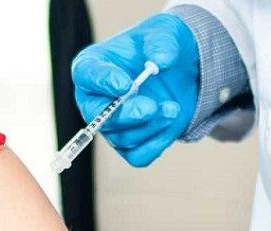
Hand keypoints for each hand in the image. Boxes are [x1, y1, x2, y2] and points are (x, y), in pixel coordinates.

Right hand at [72, 14, 199, 166]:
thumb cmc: (163, 47)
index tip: (125, 84)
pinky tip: (170, 124)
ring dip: (151, 126)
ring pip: (122, 138)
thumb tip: (159, 61)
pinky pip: (137, 156)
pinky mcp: (130, 144)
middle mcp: (95, 100)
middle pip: (97, 117)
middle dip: (124, 115)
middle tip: (150, 107)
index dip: (103, 82)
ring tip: (173, 107)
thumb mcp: (166, 33)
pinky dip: (156, 144)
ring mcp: (111, 126)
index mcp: (94, 66)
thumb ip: (162, 43)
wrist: (183, 70)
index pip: (87, 75)